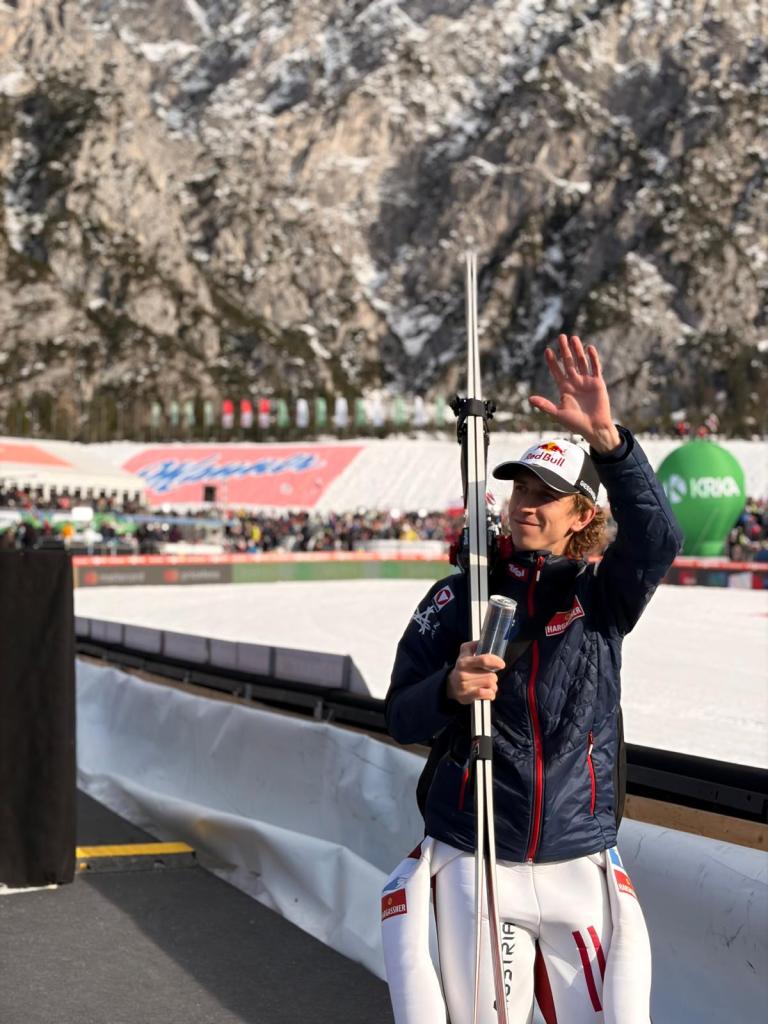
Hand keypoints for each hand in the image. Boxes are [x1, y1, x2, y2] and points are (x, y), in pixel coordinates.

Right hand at [446, 641, 504, 703]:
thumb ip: (473, 645)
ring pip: (491, 685)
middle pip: (491, 675)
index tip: (501, 664)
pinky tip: (487, 692)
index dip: (495, 661)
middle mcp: (463, 674)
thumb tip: (482, 641)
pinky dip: (491, 694)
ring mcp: (465, 686)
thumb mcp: (464, 654)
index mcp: (463, 662)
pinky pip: (488, 695)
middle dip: (493, 676)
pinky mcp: (467, 697)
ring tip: (487, 685)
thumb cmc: (462, 668)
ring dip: (493, 686)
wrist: (451, 685)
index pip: (483, 660)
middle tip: (488, 676)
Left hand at [529, 334, 620, 452]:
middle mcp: (575, 382)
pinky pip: (595, 368)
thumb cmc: (575, 423)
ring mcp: (586, 381)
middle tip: (561, 336)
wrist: (594, 428)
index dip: (552, 361)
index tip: (547, 350)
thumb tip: (529, 398)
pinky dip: (593, 358)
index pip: (556, 371)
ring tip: (574, 338)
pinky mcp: (598, 383)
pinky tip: (589, 348)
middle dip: (564, 350)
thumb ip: (545, 405)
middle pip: (568, 362)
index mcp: (564, 388)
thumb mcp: (558, 414)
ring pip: (581, 362)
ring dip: (578, 350)